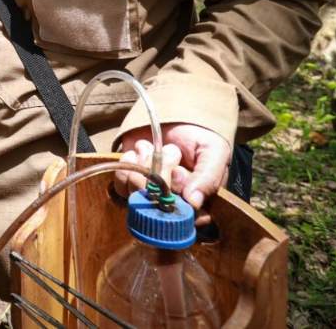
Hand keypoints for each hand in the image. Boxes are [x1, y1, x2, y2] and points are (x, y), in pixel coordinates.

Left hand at [115, 122, 230, 224]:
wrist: (175, 115)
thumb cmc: (200, 136)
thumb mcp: (214, 152)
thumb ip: (209, 177)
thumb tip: (193, 202)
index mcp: (197, 202)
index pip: (187, 219)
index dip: (179, 200)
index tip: (179, 173)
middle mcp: (171, 203)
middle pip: (157, 208)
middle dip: (161, 175)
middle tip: (173, 154)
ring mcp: (149, 194)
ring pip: (137, 196)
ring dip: (144, 167)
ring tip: (154, 150)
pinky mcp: (130, 182)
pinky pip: (121, 186)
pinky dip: (127, 166)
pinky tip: (137, 153)